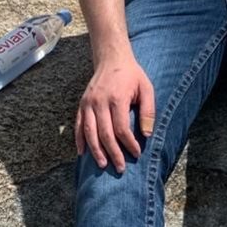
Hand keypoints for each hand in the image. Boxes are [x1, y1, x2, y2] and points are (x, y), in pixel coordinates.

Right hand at [75, 57, 154, 172]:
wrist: (112, 58)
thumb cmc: (132, 75)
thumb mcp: (146, 89)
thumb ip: (148, 111)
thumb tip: (146, 135)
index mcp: (117, 98)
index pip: (121, 129)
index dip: (129, 144)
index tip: (136, 154)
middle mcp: (100, 102)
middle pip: (104, 134)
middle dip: (113, 153)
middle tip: (120, 168)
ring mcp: (88, 103)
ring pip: (89, 132)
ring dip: (95, 151)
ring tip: (102, 164)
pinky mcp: (82, 103)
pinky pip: (78, 125)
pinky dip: (79, 140)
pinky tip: (82, 152)